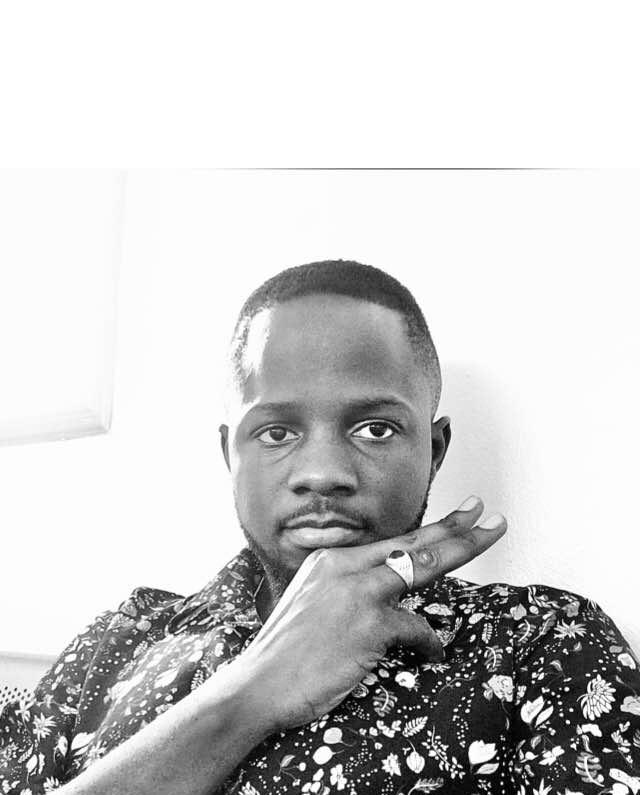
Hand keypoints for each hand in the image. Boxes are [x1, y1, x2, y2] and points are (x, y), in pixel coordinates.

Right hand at [237, 496, 505, 731]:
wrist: (259, 684)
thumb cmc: (286, 651)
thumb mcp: (311, 602)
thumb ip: (345, 588)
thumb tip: (384, 588)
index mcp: (330, 560)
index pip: (390, 540)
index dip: (428, 528)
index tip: (458, 514)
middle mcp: (344, 567)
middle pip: (412, 542)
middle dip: (455, 526)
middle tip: (486, 513)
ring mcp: (357, 593)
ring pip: (422, 566)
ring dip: (461, 550)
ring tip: (491, 536)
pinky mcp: (368, 625)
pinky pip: (415, 628)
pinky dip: (429, 643)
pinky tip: (433, 653)